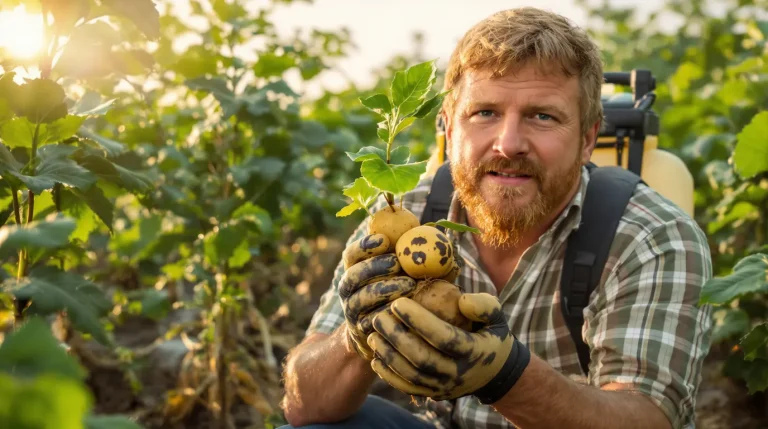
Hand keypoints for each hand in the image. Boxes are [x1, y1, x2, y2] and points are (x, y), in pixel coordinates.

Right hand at [339, 233, 416, 360]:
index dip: (364, 245)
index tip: (385, 239)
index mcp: (355, 270)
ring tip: (410, 285)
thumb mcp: (406, 273)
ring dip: (385, 289)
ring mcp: (352, 311)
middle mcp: (348, 290)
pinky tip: (406, 308)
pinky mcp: (361, 331)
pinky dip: (388, 313)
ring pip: (361, 299)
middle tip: (398, 262)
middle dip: (375, 266)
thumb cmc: (403, 293)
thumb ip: (416, 257)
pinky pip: (371, 322)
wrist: (386, 332)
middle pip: (353, 275)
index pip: (351, 254)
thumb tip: (443, 241)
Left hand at [366, 292, 530, 403]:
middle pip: (422, 358)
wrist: (494, 373)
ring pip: (411, 375)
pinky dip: (389, 375)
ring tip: (372, 334)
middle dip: (396, 337)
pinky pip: (407, 388)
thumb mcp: (496, 317)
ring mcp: (444, 387)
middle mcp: (458, 373)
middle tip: (379, 317)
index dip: (418, 320)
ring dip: (388, 355)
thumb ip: (484, 306)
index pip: (443, 337)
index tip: (398, 303)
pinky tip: (375, 357)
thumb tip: (462, 300)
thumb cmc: (489, 335)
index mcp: (473, 351)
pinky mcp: (432, 393)